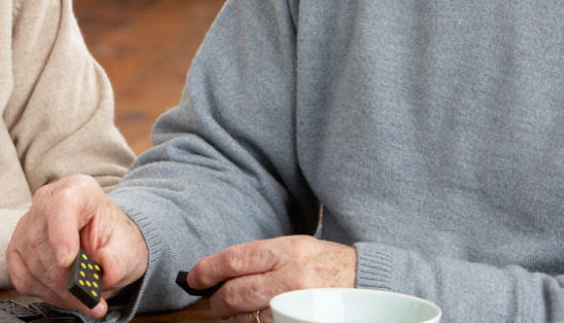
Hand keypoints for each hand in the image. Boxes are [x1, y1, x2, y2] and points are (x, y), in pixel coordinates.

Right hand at [6, 174, 149, 317]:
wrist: (105, 245)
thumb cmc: (114, 240)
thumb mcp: (129, 248)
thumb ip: (118, 259)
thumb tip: (104, 268)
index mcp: (78, 190)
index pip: (61, 205)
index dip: (61, 235)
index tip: (67, 262)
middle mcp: (47, 202)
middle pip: (42, 241)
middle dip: (65, 278)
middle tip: (89, 297)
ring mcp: (27, 225)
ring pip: (32, 263)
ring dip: (58, 290)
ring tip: (83, 299)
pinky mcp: (17, 250)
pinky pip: (23, 278)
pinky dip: (45, 293)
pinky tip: (65, 296)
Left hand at [184, 235, 356, 322]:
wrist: (369, 283)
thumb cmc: (329, 264)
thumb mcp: (298, 248)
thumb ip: (263, 257)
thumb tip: (224, 269)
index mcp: (287, 251)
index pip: (235, 260)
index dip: (208, 269)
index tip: (194, 277)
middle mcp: (291, 278)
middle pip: (236, 292)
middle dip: (218, 300)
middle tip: (214, 302)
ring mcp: (297, 305)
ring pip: (249, 316)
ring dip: (234, 317)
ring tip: (234, 313)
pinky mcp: (301, 322)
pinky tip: (256, 320)